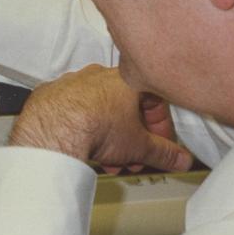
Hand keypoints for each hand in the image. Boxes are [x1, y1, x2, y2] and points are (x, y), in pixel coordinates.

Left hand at [7, 65, 192, 172]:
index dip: (160, 128)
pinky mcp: (53, 93)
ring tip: (109, 160)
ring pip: (100, 110)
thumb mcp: (139, 145)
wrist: (54, 129)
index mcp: (127, 79)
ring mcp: (74, 82)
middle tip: (133, 158)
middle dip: (132, 137)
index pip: (155, 101)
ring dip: (109, 136)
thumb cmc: (96, 126)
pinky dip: (83, 127)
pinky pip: (74, 110)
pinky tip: (84, 146)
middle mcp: (101, 75)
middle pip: (126, 107)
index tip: (159, 145)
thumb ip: (164, 153)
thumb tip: (180, 159)